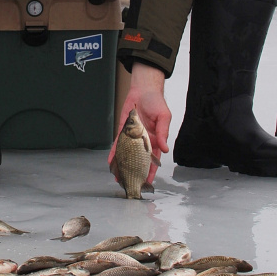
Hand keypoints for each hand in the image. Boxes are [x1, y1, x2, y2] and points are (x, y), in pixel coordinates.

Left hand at [108, 62, 170, 186]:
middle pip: (139, 161)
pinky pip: (118, 144)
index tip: (148, 182)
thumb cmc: (156, 102)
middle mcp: (143, 141)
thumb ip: (163, 133)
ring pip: (127, 155)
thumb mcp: (164, 117)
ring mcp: (132, 137)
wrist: (143, 91)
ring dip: (123, 166)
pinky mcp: (123, 132)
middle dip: (136, 173)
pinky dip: (114, 154)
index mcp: (155, 140)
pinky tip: (111, 162)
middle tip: (132, 184)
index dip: (151, 171)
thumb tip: (165, 149)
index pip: (153, 160)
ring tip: (119, 178)